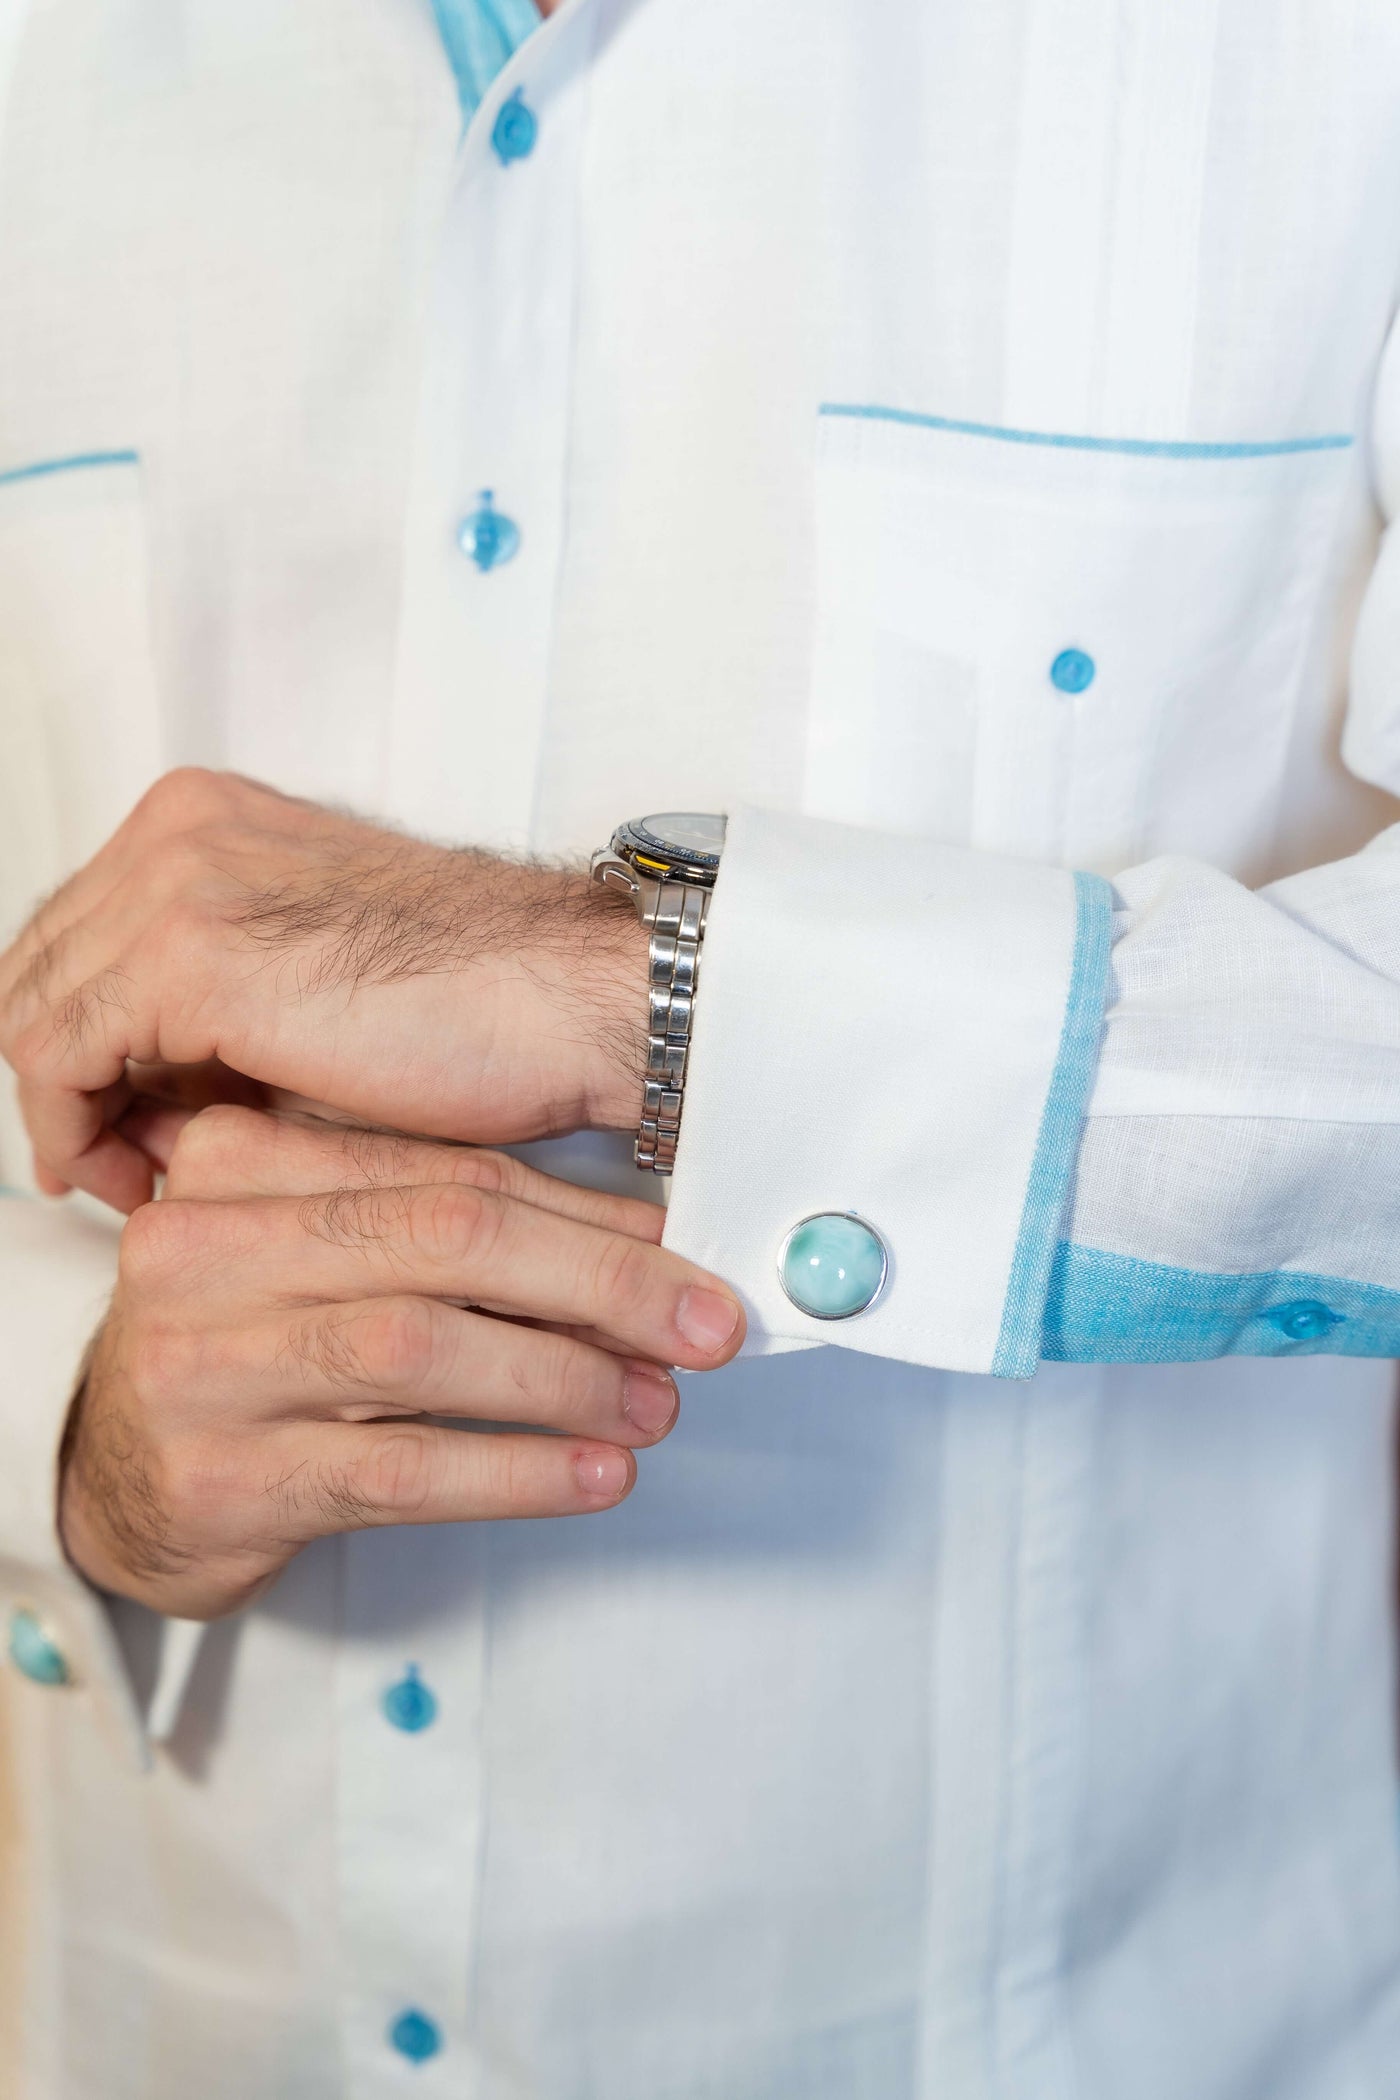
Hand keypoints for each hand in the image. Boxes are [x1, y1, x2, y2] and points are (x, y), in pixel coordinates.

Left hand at [0, 769, 648, 1211]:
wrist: (574, 1000)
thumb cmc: (485, 1004)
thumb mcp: (309, 993)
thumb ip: (209, 1023)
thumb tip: (132, 1106)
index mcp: (208, 818)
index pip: (74, 935)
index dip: (75, 1044)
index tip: (115, 1123)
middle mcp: (178, 828)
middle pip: (38, 965)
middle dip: (61, 1078)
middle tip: (111, 1163)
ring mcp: (175, 881)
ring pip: (29, 1008)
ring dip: (66, 1111)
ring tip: (130, 1179)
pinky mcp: (186, 957)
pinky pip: (53, 1054)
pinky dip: (73, 1127)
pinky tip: (135, 1176)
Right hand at [60, 1106, 743, 1617]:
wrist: (116, 1478)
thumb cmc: (251, 1351)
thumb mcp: (321, 1258)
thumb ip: (446, 1230)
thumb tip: (644, 1252)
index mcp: (240, 1163)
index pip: (445, 1175)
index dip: (583, 1220)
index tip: (680, 1262)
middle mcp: (206, 1247)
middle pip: (444, 1242)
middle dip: (596, 1288)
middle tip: (700, 1330)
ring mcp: (203, 1363)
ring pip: (421, 1348)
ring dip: (564, 1381)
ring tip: (651, 1408)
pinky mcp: (220, 1476)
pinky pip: (396, 1469)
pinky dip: (513, 1471)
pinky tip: (590, 1476)